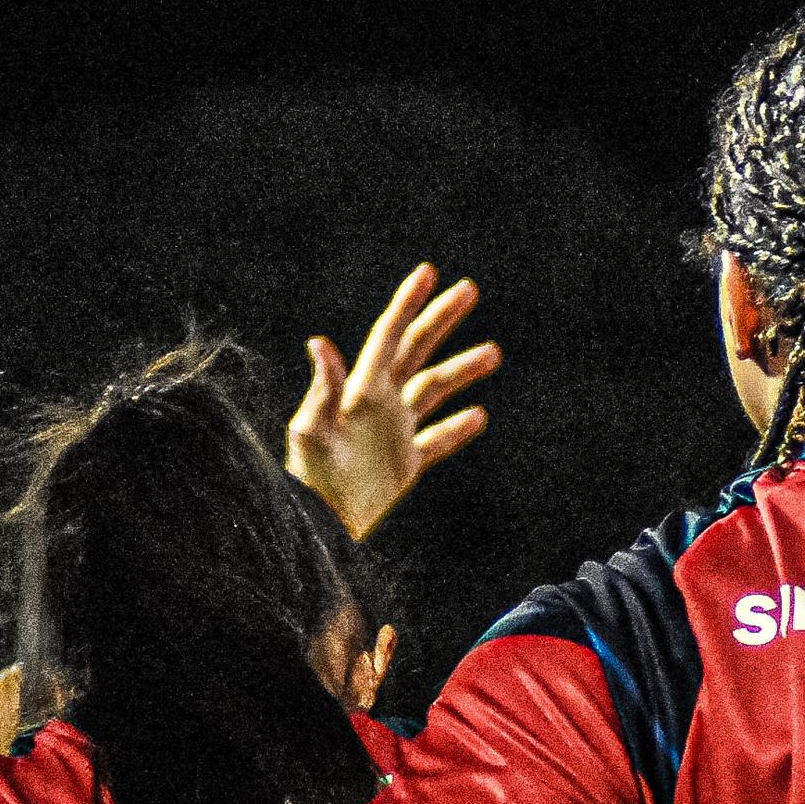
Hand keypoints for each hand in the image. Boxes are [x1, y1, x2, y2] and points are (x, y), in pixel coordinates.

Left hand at [287, 262, 502, 539]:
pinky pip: (437, 439)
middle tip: (468, 290)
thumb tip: (320, 342)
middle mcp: (379, 405)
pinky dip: (458, 427)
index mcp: (361, 391)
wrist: (323, 529)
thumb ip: (322, 390)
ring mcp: (393, 432)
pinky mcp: (404, 463)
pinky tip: (478, 415)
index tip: (428, 273)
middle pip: (417, 350)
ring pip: (434, 389)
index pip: (389, 336)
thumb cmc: (311, 483)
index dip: (408, 303)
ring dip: (462, 370)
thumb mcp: (312, 434)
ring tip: (493, 353)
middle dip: (441, 319)